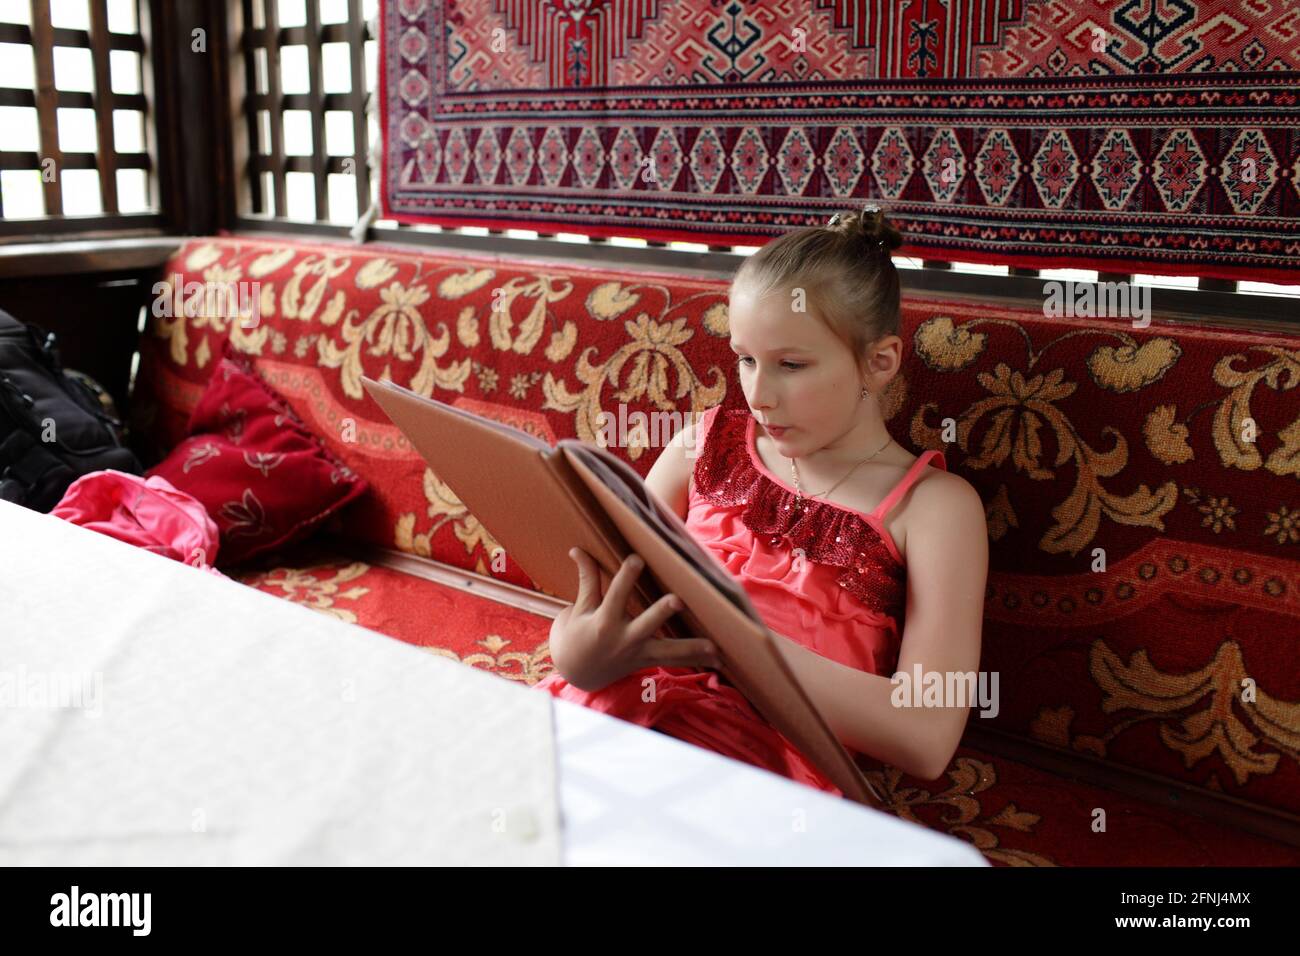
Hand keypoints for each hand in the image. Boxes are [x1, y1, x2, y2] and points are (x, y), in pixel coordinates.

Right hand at [548, 548, 722, 691]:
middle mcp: (624, 639)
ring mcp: (638, 653)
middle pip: (646, 624)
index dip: (626, 576)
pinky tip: (719, 659)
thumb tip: (577, 549)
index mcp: (604, 622)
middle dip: (662, 613)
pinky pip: (674, 661)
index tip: (637, 557)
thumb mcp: (579, 609)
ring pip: (668, 651)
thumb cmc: (576, 636)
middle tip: (677, 600)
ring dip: (691, 648)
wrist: (577, 673)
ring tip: (713, 645)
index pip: (616, 595)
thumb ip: (587, 579)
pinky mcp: (647, 662)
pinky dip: (696, 659)